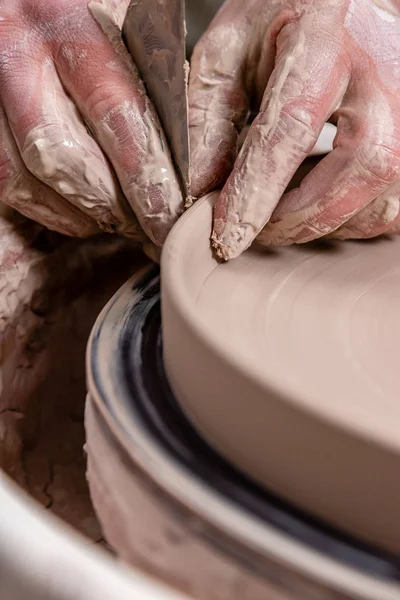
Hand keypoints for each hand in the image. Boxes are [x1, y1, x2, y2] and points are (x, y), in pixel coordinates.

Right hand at [0, 0, 181, 243]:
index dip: (145, 175)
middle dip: (112, 205)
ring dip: (78, 212)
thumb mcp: (119, 21)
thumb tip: (182, 155)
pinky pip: (5, 179)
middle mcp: (19, 50)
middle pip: (68, 157)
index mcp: (69, 21)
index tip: (169, 211)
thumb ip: (145, 74)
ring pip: (29, 175)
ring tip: (114, 221)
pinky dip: (45, 206)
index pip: (116, 114)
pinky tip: (76, 211)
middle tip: (144, 225)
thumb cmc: (78, 12)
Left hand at [189, 0, 399, 258]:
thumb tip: (201, 188)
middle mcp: (384, 73)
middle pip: (358, 167)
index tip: (228, 237)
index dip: (256, 193)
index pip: (291, 130)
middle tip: (258, 232)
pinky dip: (357, 220)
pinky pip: (397, 204)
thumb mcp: (232, 49)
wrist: (344, 0)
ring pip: (383, 195)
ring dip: (328, 223)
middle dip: (300, 217)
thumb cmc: (286, 16)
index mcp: (326, 42)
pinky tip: (325, 207)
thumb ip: (209, 116)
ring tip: (287, 215)